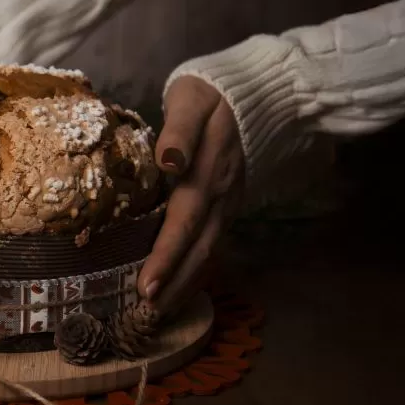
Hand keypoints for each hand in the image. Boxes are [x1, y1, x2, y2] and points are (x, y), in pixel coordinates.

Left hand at [137, 76, 244, 315]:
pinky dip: (198, 269)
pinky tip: (181, 285)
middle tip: (147, 313)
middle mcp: (222, 196)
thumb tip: (168, 160)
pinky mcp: (231, 205)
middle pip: (199, 248)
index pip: (184, 223)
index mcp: (208, 173)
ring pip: (209, 251)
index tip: (146, 286)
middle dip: (175, 283)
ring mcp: (230, 203)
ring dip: (187, 283)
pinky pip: (215, 243)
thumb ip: (179, 130)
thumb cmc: (212, 94)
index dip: (166, 256)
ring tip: (161, 311)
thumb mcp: (193, 99)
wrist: (258, 91)